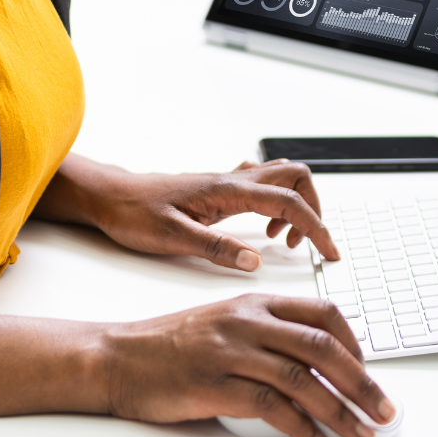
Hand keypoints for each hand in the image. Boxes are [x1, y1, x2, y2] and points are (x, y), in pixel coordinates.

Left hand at [36, 155, 339, 271]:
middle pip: (296, 177)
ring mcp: (227, 181)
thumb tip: (254, 260)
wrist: (109, 197)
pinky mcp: (220, 188)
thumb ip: (215, 248)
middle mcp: (232, 180)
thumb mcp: (171, 238)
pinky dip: (276, 204)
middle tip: (308, 243)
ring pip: (282, 177)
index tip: (328, 252)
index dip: (316, 227)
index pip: (288, 202)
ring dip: (296, 205)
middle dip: (314, 208)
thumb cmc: (133, 215)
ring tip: (282, 241)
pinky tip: (261, 230)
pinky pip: (263, 185)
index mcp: (226, 191)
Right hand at [100, 293, 393, 436]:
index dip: (355, 344)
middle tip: (384, 410)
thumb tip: (315, 364)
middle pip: (323, 346)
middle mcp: (247, 322)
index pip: (323, 313)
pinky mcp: (214, 384)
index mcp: (255, 303)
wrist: (117, 357)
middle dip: (362, 383)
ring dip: (340, 411)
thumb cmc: (170, 345)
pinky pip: (270, 406)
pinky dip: (300, 427)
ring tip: (360, 434)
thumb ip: (267, 334)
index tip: (369, 373)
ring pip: (303, 379)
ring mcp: (231, 351)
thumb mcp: (225, 323)